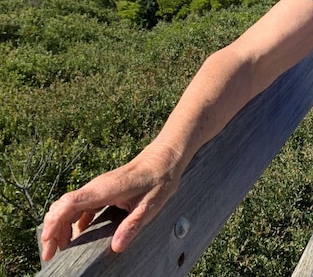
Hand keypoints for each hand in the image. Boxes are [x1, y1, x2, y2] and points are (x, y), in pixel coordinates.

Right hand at [40, 143, 181, 261]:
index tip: (48, 240)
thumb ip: (132, 225)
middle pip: (62, 207)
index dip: (55, 221)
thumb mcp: (150, 205)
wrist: (164, 158)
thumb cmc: (159, 179)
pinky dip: (73, 221)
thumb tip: (116, 247)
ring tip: (59, 249)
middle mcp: (96, 187)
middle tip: (50, 255)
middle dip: (52, 230)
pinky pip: (80, 206)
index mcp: (104, 189)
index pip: (69, 203)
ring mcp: (97, 188)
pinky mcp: (102, 191)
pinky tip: (77, 235)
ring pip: (69, 207)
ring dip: (61, 227)